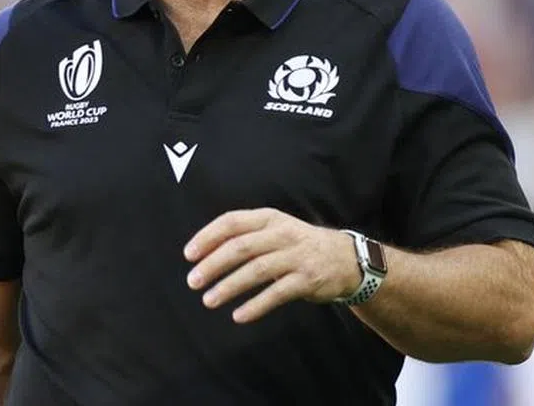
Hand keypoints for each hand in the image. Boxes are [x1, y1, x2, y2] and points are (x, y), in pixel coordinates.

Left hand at [183, 208, 360, 322]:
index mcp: (269, 217)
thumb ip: (244, 235)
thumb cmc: (297, 244)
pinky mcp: (307, 280)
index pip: (231, 222)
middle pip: (241, 247)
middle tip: (192, 281)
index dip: (207, 237)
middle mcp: (282, 233)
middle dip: (213, 264)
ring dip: (229, 286)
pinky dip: (256, 305)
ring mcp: (296, 256)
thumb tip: (203, 251)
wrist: (344, 258)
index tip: (188, 255)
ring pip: (256, 270)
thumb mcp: (274, 229)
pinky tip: (238, 316)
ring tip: (209, 300)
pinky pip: (277, 293)